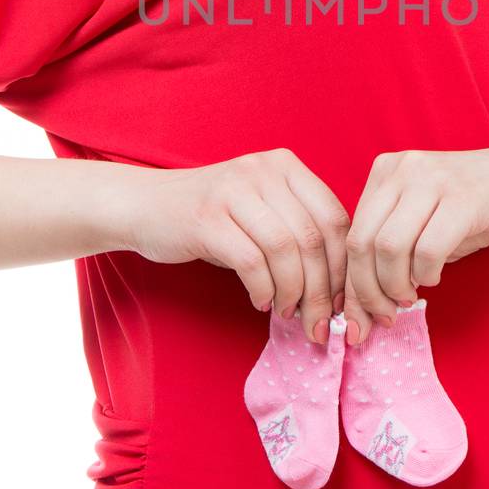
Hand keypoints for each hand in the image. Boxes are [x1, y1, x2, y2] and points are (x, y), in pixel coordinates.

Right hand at [108, 149, 349, 346]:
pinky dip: (263, 289)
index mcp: (286, 165)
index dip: (343, 266)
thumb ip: (298, 233)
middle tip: (320, 323)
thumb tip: (339, 289)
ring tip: (288, 313)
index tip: (342, 301)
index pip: (334, 218)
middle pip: (313, 238)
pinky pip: (252, 262)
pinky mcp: (207, 218)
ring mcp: (234, 191)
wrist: (146, 206)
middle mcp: (263, 170)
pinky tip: (261, 302)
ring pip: (285, 250)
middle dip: (322, 290)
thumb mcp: (262, 210)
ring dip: (293, 293)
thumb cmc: (214, 217)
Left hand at [341, 144, 488, 344]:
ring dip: (396, 285)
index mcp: (386, 171)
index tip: (358, 321)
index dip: (351, 285)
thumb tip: (359, 309)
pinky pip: (428, 249)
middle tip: (386, 315)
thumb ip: (390, 254)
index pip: (351, 235)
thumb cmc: (478, 209)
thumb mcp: (424, 224)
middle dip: (368, 292)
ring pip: (388, 247)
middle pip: (361, 243)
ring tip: (412, 295)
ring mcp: (433, 179)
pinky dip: (427, 274)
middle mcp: (403, 168)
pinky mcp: (464, 198)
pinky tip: (436, 277)